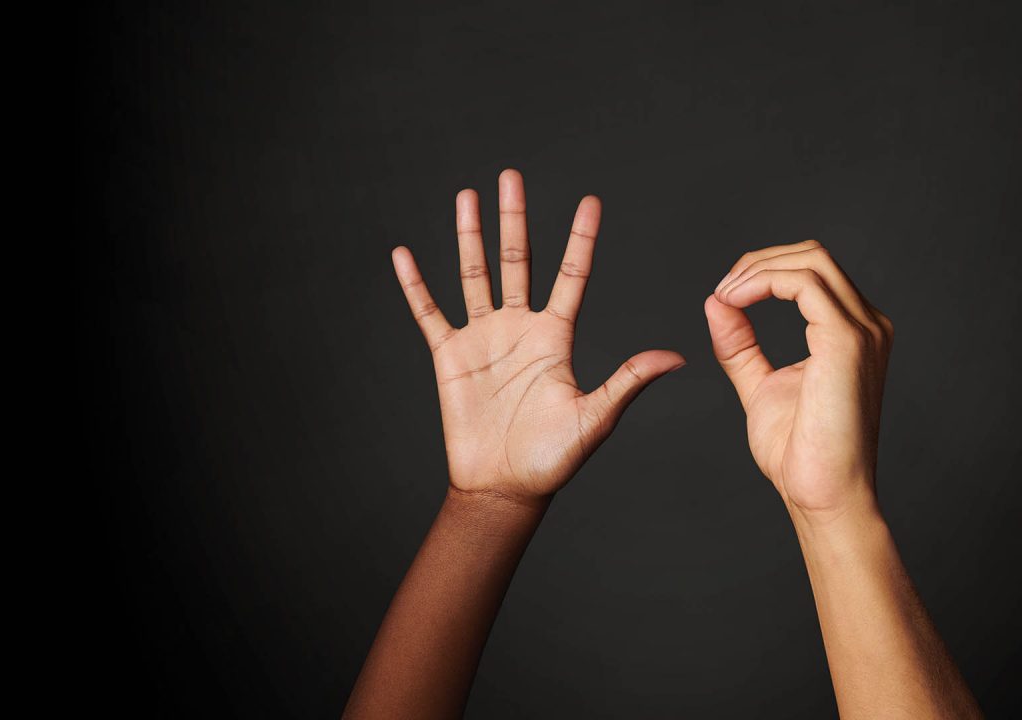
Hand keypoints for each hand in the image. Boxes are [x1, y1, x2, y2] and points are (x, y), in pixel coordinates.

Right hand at [392, 169, 683, 502]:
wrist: (505, 488)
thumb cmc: (553, 459)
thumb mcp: (596, 419)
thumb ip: (628, 382)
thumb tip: (676, 358)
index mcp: (556, 338)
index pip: (571, 276)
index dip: (581, 239)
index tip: (590, 202)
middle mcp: (519, 328)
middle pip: (517, 261)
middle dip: (514, 219)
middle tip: (512, 176)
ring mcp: (483, 339)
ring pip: (474, 274)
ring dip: (469, 236)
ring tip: (466, 196)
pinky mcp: (450, 356)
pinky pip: (429, 312)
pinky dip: (416, 284)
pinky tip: (404, 254)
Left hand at [704, 240, 893, 520]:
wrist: (820, 494)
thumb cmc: (798, 452)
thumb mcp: (759, 384)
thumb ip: (739, 344)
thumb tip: (716, 301)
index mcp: (851, 333)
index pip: (811, 272)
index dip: (762, 271)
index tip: (723, 296)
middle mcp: (867, 325)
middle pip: (813, 255)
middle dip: (758, 262)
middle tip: (721, 291)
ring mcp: (863, 330)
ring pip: (811, 260)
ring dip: (757, 270)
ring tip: (724, 296)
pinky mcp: (848, 341)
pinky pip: (805, 284)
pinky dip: (764, 282)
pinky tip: (735, 302)